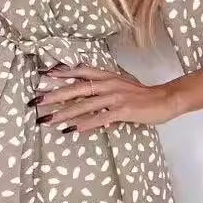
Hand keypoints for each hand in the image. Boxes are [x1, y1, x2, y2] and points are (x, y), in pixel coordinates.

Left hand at [32, 64, 180, 132]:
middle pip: (76, 89)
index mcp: (107, 77)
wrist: (165, 99)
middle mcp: (108, 84)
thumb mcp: (119, 86)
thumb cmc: (141, 96)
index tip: (43, 76)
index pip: (80, 72)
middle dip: (54, 96)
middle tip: (37, 102)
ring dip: (64, 113)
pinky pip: (101, 118)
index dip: (62, 73)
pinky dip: (86, 124)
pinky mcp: (123, 110)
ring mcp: (115, 97)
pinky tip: (73, 130)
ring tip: (49, 120)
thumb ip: (101, 89)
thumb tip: (83, 95)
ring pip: (84, 105)